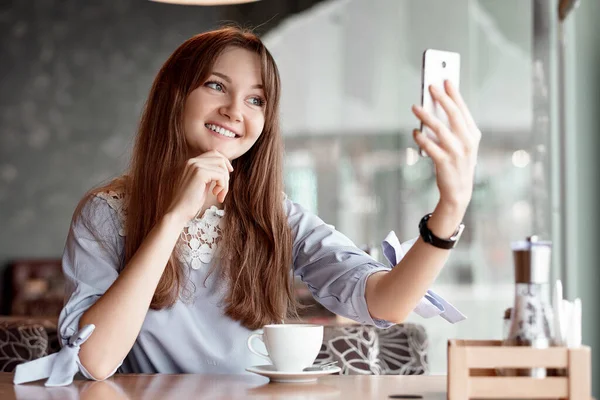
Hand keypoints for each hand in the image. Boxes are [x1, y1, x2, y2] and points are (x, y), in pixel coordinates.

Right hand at [166, 150, 233, 223]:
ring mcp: (195, 166)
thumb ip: (209, 175)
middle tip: (223, 189)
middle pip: (219, 158)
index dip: (224, 163)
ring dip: (225, 183)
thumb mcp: (201, 184)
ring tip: (219, 195)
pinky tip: (216, 195)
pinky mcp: (200, 173)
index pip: (213, 153)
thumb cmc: (190, 202)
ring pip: (222, 168)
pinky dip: (223, 186)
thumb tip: (224, 170)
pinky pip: (221, 175)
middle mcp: (192, 161)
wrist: (178, 212)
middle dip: (226, 173)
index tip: (228, 175)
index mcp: (191, 162)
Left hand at [411, 80, 480, 211]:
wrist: (459, 191)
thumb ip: (452, 127)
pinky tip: (414, 131)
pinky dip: (421, 138)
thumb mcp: (461, 144)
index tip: (445, 80)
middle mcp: (467, 142)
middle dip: (442, 98)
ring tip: (415, 107)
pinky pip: (430, 146)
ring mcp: (456, 153)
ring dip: (426, 116)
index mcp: (473, 135)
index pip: (463, 110)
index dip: (454, 94)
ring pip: (439, 129)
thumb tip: (435, 106)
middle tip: (430, 85)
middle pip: (453, 115)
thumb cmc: (457, 162)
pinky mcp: (444, 163)